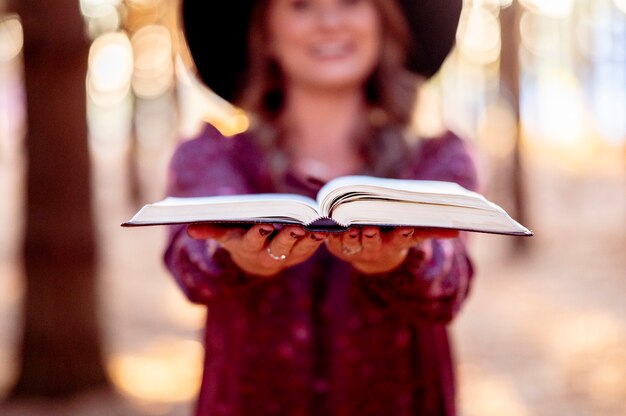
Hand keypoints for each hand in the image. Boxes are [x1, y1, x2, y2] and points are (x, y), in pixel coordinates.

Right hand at [187, 223, 327, 276]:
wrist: (255, 260)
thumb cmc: (238, 237)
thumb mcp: (225, 233)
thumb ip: (210, 230)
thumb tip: (190, 228)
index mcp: (246, 247)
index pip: (252, 241)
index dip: (258, 233)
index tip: (264, 224)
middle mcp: (266, 255)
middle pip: (278, 247)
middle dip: (287, 237)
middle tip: (296, 227)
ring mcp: (285, 257)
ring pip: (297, 248)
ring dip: (307, 239)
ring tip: (317, 229)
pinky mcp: (300, 255)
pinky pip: (311, 248)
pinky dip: (318, 240)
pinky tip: (326, 230)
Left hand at [326, 226, 458, 273]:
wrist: (372, 258)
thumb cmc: (395, 238)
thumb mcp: (413, 235)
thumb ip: (432, 231)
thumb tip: (457, 231)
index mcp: (393, 244)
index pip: (400, 239)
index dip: (403, 234)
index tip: (406, 228)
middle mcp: (374, 247)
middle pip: (373, 242)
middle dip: (372, 235)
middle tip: (372, 228)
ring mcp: (355, 248)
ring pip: (352, 242)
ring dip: (350, 236)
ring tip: (349, 226)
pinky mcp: (337, 246)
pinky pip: (332, 240)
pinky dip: (328, 233)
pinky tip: (325, 226)